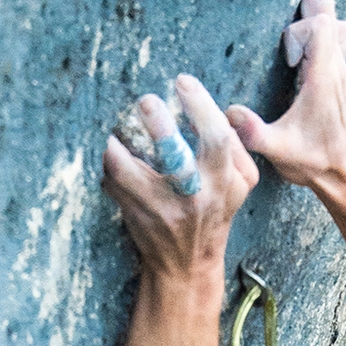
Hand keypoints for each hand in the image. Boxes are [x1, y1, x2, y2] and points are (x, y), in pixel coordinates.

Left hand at [103, 74, 257, 279]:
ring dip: (117, 146)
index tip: (182, 81)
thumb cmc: (214, 210)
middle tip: (146, 100)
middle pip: (178, 157)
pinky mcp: (138, 217)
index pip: (218, 138)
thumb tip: (220, 108)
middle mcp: (198, 196)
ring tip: (112, 125)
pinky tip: (105, 144)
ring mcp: (164, 210)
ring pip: (132, 174)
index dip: (200, 106)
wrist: (188, 264)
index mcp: (227, 182)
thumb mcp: (240, 184)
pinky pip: (114, 184)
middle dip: (159, 125)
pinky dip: (107, 162)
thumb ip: (236, 146)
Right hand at [227, 0, 345, 189]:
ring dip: (316, 2)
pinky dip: (317, 19)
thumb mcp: (279, 150)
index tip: (284, 54)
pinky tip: (299, 17)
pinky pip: (329, 34)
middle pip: (329, 12)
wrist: (339, 174)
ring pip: (332, 21)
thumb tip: (227, 114)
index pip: (319, 27)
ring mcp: (336, 69)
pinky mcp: (333, 75)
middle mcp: (334, 66)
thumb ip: (254, 132)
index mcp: (323, 76)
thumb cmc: (311, 162)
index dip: (299, 30)